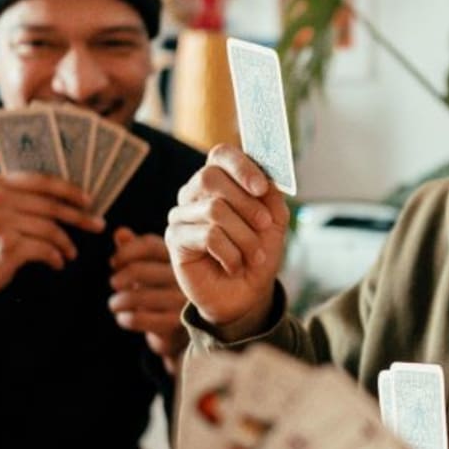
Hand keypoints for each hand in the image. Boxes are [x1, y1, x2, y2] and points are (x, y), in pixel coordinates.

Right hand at [0, 172, 102, 299]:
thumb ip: (20, 195)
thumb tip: (68, 193)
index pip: (41, 180)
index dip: (69, 190)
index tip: (89, 200)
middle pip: (50, 205)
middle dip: (79, 217)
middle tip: (99, 225)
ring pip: (50, 229)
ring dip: (66, 243)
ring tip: (72, 253)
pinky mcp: (6, 246)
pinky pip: (44, 249)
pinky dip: (55, 257)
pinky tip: (58, 263)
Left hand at [108, 228, 188, 371]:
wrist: (184, 332)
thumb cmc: (164, 292)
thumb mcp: (152, 268)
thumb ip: (136, 250)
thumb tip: (120, 232)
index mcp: (180, 259)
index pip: (148, 245)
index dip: (126, 251)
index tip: (114, 262)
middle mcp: (184, 278)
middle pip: (138, 270)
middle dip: (118, 278)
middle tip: (114, 283)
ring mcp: (181, 302)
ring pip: (135, 297)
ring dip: (117, 301)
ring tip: (115, 304)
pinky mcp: (174, 325)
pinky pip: (138, 318)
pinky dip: (124, 318)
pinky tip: (123, 318)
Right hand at [164, 145, 289, 341]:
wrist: (246, 294)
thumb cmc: (256, 254)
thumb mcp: (274, 222)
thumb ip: (271, 196)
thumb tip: (266, 179)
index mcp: (219, 181)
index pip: (220, 154)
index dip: (241, 166)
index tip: (262, 187)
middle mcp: (195, 193)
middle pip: (210, 176)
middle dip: (246, 203)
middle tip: (264, 225)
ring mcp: (181, 215)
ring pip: (214, 210)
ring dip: (245, 236)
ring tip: (255, 255)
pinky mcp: (174, 239)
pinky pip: (207, 236)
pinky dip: (231, 253)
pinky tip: (234, 265)